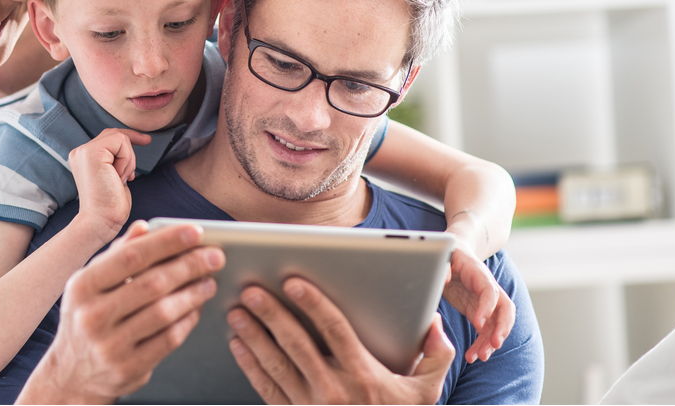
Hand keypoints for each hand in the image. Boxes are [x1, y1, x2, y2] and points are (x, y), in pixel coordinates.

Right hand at [16, 220, 224, 403]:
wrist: (72, 372)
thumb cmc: (87, 316)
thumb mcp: (91, 283)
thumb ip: (118, 254)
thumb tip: (144, 227)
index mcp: (83, 285)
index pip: (131, 256)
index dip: (167, 242)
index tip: (196, 232)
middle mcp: (93, 315)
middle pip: (152, 284)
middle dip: (189, 266)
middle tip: (215, 256)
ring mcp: (110, 345)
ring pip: (164, 313)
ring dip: (193, 294)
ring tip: (209, 281)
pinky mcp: (128, 368)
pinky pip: (168, 340)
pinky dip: (187, 320)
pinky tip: (196, 307)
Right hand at [68, 129, 150, 241]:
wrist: (101, 222)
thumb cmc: (110, 206)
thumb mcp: (114, 176)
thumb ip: (115, 160)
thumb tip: (129, 145)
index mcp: (83, 157)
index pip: (109, 137)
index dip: (129, 139)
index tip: (147, 141)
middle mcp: (80, 152)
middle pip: (115, 134)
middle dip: (130, 152)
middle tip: (128, 177)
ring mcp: (84, 151)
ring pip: (120, 138)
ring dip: (128, 161)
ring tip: (119, 180)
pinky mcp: (92, 153)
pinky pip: (121, 142)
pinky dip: (127, 160)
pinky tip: (119, 177)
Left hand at [227, 277, 453, 404]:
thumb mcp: (426, 392)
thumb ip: (436, 355)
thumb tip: (434, 323)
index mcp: (364, 375)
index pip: (334, 329)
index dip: (312, 302)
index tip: (293, 282)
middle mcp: (334, 390)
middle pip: (296, 343)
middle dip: (271, 313)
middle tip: (251, 289)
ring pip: (276, 364)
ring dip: (253, 336)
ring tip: (237, 312)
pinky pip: (267, 389)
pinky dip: (249, 366)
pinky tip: (238, 345)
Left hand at [442, 243, 514, 362]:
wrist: (457, 254)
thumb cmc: (450, 255)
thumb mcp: (446, 255)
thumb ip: (445, 265)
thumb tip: (444, 276)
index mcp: (480, 275)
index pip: (490, 292)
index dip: (487, 308)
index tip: (477, 324)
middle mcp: (489, 290)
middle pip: (505, 310)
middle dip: (502, 328)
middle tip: (494, 344)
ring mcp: (486, 303)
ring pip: (497, 325)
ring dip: (491, 342)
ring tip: (481, 357)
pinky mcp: (480, 313)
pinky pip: (486, 331)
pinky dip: (482, 344)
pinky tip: (473, 356)